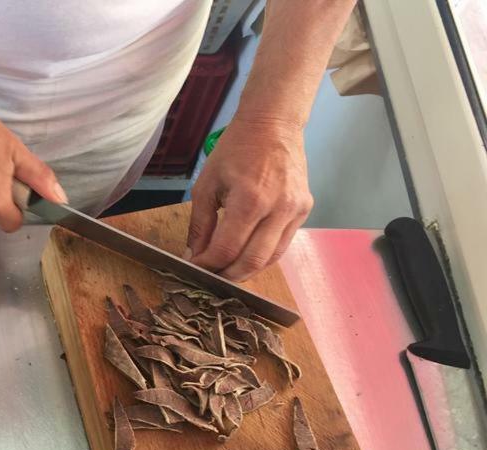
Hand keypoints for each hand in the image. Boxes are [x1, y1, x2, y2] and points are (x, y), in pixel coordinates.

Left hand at [186, 118, 312, 280]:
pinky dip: (263, 256)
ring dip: (246, 270)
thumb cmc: (236, 150)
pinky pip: (282, 245)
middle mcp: (278, 209)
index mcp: (250, 200)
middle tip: (210, 277)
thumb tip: (193, 255)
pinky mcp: (304, 210)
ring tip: (226, 271)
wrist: (273, 124)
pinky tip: (246, 256)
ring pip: (270, 258)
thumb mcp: (207, 184)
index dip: (208, 264)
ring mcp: (295, 211)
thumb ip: (200, 224)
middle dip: (228, 275)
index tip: (195, 267)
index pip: (227, 249)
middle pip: (252, 261)